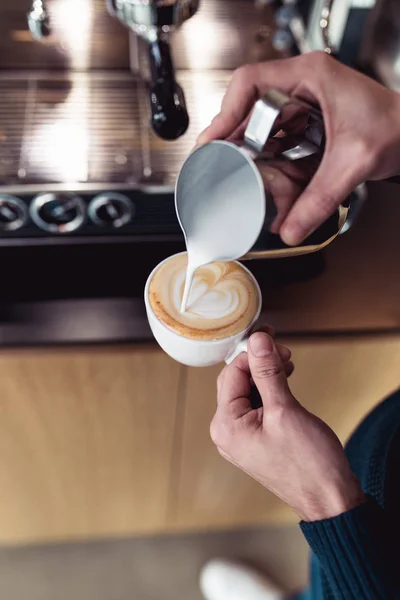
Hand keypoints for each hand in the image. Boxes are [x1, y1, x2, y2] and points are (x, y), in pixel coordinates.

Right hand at [197, 52, 399, 245]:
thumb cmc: (397, 126)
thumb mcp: (354, 162)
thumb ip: (319, 199)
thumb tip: (289, 227)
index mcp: (308, 77)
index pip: (249, 83)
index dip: (224, 112)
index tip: (212, 140)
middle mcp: (300, 88)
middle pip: (248, 110)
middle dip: (234, 142)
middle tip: (218, 167)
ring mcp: (301, 107)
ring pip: (259, 129)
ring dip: (250, 156)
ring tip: (238, 178)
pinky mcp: (305, 125)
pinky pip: (275, 142)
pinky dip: (268, 163)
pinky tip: (263, 180)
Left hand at [211, 331, 365, 521]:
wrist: (329, 499)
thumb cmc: (309, 464)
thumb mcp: (285, 410)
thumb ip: (268, 372)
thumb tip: (258, 340)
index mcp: (225, 425)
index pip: (231, 374)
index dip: (251, 352)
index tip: (271, 337)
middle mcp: (227, 431)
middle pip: (236, 381)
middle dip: (258, 361)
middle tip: (283, 349)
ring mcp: (241, 436)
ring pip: (247, 391)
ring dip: (265, 373)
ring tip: (287, 363)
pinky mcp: (256, 437)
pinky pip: (256, 404)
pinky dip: (269, 388)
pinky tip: (284, 380)